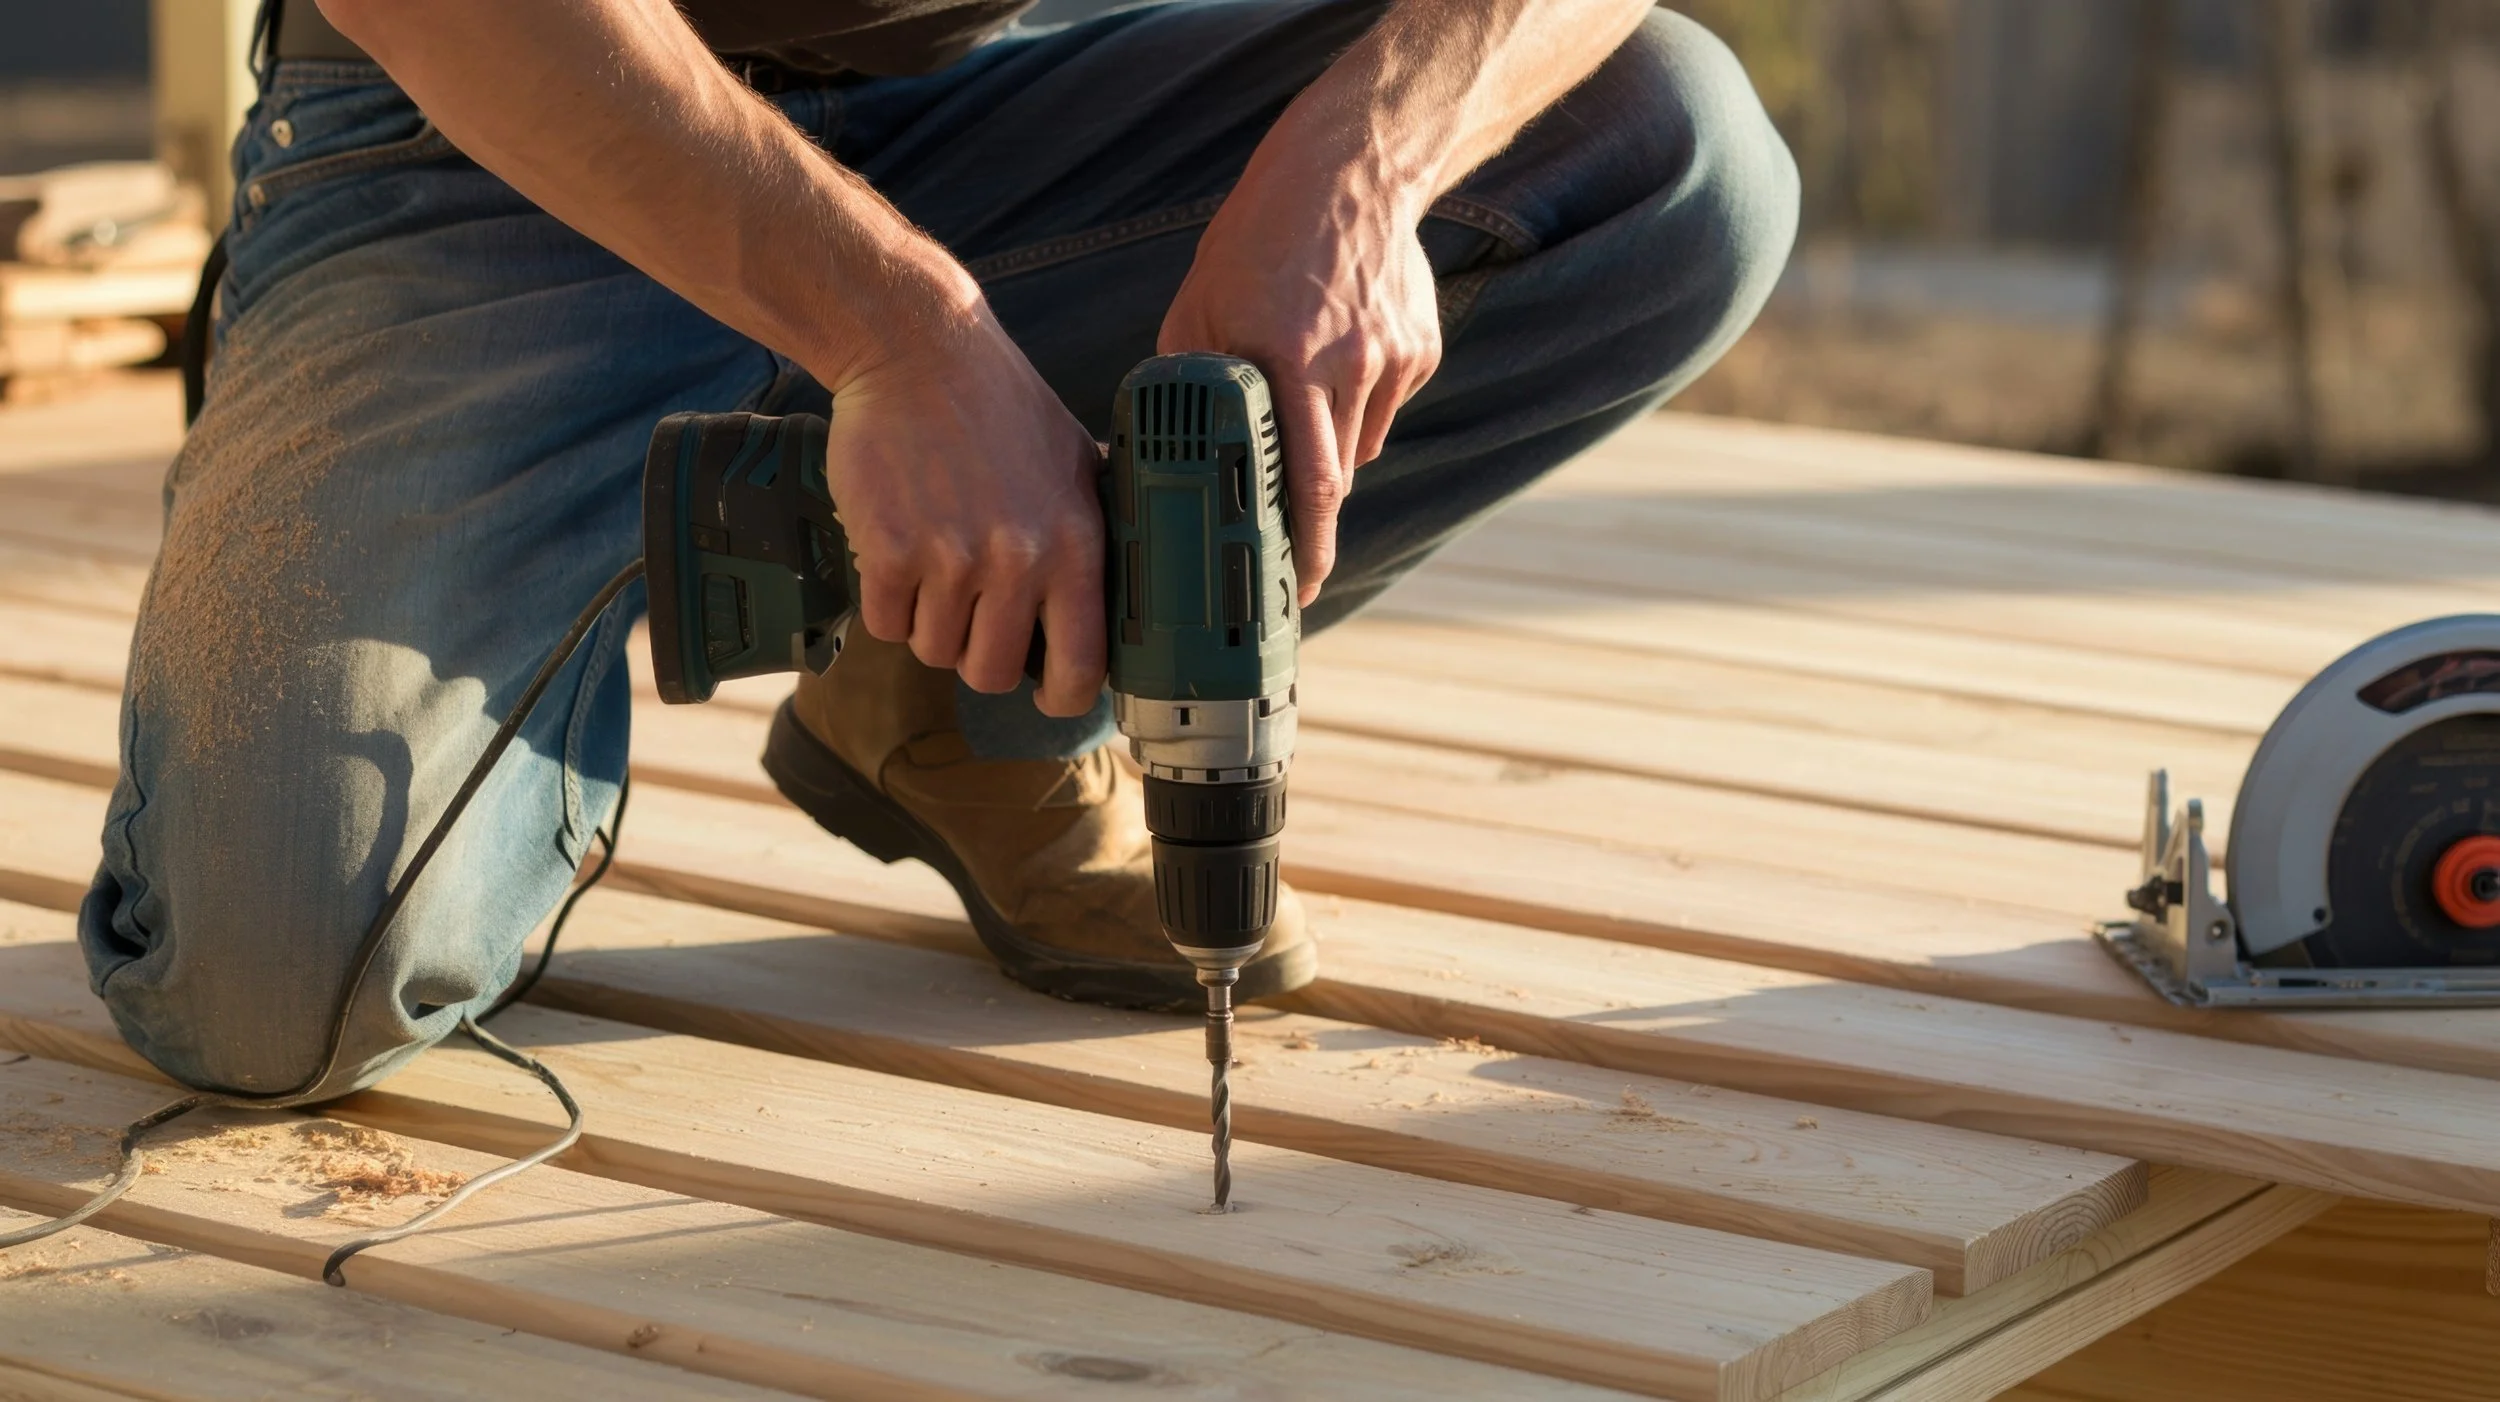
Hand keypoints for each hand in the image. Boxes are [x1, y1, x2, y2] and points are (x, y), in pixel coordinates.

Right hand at [822, 299, 1106, 715]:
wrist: (916, 351)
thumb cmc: (999, 403)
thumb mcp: (1075, 460)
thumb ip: (1094, 528)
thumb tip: (1119, 586)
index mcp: (1075, 544)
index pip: (1083, 666)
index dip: (1063, 696)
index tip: (1046, 693)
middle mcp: (1018, 560)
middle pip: (993, 673)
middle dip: (977, 655)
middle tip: (970, 616)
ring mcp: (950, 559)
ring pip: (934, 651)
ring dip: (928, 623)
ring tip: (931, 566)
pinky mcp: (887, 551)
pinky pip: (885, 623)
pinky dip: (885, 601)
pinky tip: (896, 552)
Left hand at [1158, 139, 1441, 604]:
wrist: (1348, 173)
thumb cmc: (1256, 243)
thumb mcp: (1200, 307)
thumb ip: (1186, 381)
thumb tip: (1157, 450)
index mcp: (1288, 362)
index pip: (1307, 485)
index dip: (1305, 550)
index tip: (1296, 594)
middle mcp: (1347, 367)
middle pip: (1335, 480)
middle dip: (1309, 522)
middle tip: (1286, 552)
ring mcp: (1392, 360)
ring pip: (1359, 446)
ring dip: (1326, 449)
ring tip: (1298, 402)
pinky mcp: (1420, 351)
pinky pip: (1382, 407)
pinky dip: (1356, 405)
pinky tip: (1335, 358)